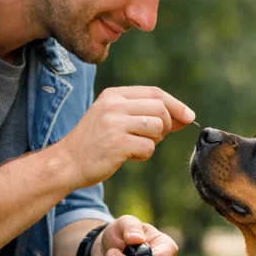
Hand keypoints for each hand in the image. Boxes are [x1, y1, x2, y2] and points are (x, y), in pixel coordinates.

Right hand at [56, 85, 194, 188]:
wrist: (67, 162)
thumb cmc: (95, 143)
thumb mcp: (115, 120)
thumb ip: (146, 115)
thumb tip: (185, 117)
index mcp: (113, 95)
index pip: (155, 92)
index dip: (176, 104)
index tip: (189, 116)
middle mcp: (114, 105)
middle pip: (160, 109)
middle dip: (167, 125)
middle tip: (154, 138)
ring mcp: (115, 123)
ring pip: (158, 127)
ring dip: (154, 141)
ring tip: (137, 146)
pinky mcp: (117, 143)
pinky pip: (149, 147)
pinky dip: (144, 154)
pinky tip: (128, 156)